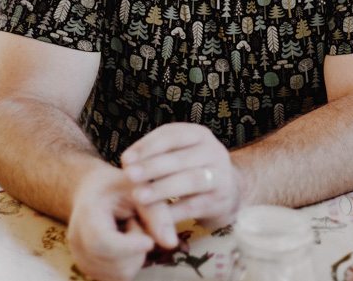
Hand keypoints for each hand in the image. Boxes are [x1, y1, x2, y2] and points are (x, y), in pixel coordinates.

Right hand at [66, 165, 157, 280]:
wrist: (93, 191)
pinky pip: (120, 277)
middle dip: (138, 247)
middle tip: (135, 221)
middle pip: (116, 263)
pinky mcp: (91, 270)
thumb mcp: (139, 188)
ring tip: (128, 230)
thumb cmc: (119, 185)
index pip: (103, 242)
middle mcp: (77, 241)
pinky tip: (124, 243)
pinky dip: (130, 263)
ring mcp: (82, 259)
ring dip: (136, 255)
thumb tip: (171, 244)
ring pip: (122, 274)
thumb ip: (156, 214)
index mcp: (87, 215)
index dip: (129, 246)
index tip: (150, 241)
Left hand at [121, 123, 243, 236]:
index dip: (147, 146)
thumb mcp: (178, 154)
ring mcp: (220, 176)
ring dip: (162, 189)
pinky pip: (194, 205)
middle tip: (129, 176)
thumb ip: (154, 155)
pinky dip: (172, 212)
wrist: (227, 191)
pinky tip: (153, 216)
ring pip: (191, 180)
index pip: (172, 135)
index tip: (125, 159)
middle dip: (152, 167)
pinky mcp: (221, 200)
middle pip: (181, 158)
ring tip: (138, 196)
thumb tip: (127, 162)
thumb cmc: (191, 169)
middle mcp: (214, 152)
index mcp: (199, 135)